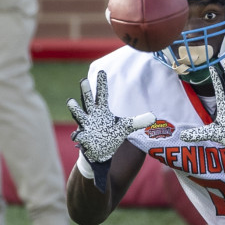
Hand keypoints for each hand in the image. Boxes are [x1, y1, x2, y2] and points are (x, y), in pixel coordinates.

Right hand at [67, 70, 154, 190]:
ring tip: (70, 101)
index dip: (101, 84)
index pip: (102, 95)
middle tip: (83, 80)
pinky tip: (77, 137)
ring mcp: (85, 126)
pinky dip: (77, 136)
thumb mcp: (125, 128)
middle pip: (88, 100)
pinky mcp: (83, 138)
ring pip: (78, 115)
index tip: (101, 71)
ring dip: (74, 108)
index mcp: (102, 111)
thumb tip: (154, 117)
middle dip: (86, 90)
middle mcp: (91, 116)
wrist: (100, 153)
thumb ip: (138, 121)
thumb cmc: (111, 136)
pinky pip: (78, 136)